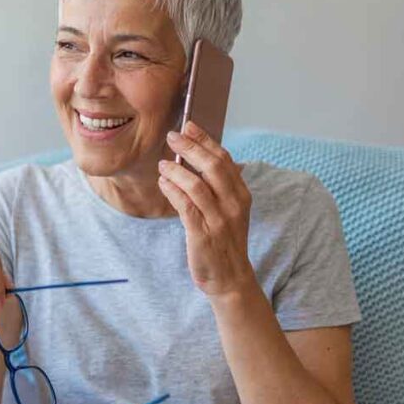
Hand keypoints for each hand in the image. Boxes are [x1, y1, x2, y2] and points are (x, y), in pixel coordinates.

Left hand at [158, 121, 255, 297]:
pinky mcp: (203, 234)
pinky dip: (172, 191)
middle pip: (212, 166)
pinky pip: (185, 206)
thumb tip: (196, 155)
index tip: (188, 125)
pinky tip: (163, 183)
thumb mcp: (229, 210)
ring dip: (176, 170)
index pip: (224, 159)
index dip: (206, 140)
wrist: (230, 278)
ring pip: (196, 185)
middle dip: (191, 147)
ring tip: (162, 164)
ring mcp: (219, 220)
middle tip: (172, 136)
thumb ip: (217, 185)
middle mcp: (233, 205)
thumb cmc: (224, 240)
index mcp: (241, 195)